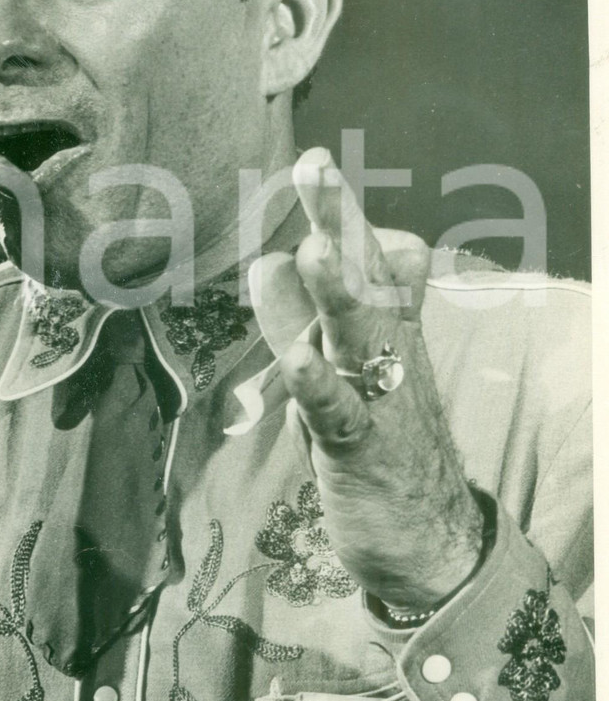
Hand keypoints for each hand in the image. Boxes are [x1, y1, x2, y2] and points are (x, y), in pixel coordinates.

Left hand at [251, 147, 483, 610]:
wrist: (433, 540)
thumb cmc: (381, 443)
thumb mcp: (336, 372)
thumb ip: (298, 320)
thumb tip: (266, 262)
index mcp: (381, 329)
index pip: (367, 258)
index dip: (341, 214)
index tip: (315, 160)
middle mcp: (383, 351)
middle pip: (364, 276)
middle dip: (339, 221)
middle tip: (315, 164)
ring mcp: (376, 398)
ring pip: (358, 335)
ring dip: (336, 291)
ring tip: (314, 247)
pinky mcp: (361, 450)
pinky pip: (339, 412)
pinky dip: (318, 386)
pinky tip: (296, 362)